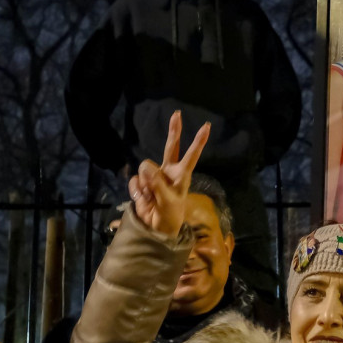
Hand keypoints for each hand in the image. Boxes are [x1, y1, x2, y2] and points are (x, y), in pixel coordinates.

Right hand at [128, 111, 209, 235]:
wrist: (156, 228)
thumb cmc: (170, 215)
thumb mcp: (168, 202)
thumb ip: (158, 184)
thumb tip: (146, 166)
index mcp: (181, 175)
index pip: (191, 155)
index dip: (198, 141)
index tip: (207, 126)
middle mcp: (168, 171)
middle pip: (171, 146)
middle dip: (174, 130)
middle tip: (177, 114)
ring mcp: (153, 176)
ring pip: (145, 168)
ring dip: (146, 184)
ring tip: (152, 198)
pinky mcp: (140, 183)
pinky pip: (135, 181)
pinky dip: (137, 191)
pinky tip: (143, 200)